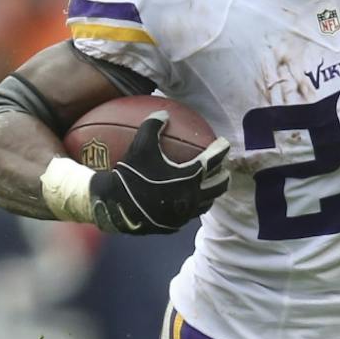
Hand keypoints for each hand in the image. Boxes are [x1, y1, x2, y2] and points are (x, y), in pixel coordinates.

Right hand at [89, 116, 230, 234]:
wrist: (115, 206)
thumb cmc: (130, 174)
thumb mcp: (140, 145)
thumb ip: (152, 125)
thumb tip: (163, 112)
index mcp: (188, 177)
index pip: (213, 161)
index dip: (220, 150)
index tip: (224, 144)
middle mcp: (191, 197)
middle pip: (218, 186)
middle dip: (224, 176)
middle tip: (224, 169)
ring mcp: (184, 214)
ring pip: (207, 203)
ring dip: (211, 193)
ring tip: (210, 186)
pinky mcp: (174, 225)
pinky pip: (190, 214)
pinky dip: (194, 205)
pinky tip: (188, 201)